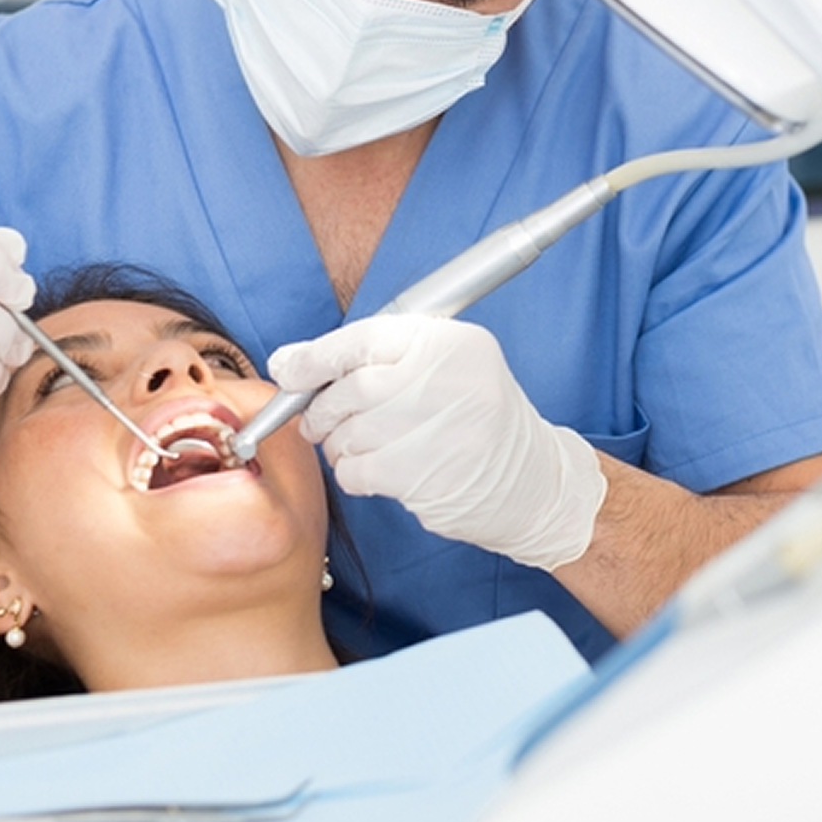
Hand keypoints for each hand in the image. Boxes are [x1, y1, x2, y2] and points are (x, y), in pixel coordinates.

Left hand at [268, 314, 606, 569]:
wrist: (532, 481)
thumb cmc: (474, 415)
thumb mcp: (445, 365)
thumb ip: (378, 355)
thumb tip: (291, 363)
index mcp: (451, 343)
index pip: (365, 339)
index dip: (316, 357)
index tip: (288, 368)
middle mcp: (448, 382)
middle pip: (350, 390)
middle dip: (322, 407)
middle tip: (319, 418)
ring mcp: (440, 432)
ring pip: (348, 434)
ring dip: (339, 442)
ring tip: (362, 443)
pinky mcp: (426, 478)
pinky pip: (357, 471)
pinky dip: (352, 471)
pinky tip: (377, 468)